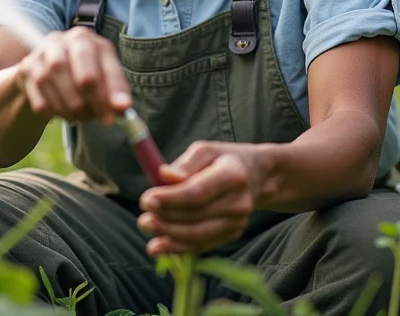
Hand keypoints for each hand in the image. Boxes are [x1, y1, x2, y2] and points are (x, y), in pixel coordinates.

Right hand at [15, 26, 131, 124]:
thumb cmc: (78, 76)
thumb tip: (123, 109)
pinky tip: (62, 113)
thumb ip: (113, 92)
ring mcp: (41, 52)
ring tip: (81, 117)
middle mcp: (63, 40)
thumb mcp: (100, 79)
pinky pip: (39, 96)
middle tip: (102, 119)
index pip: (104, 62)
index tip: (122, 110)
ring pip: (56, 80)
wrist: (40, 75)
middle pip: (80, 67)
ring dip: (72, 107)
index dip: (114, 88)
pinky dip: (54, 110)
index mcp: (86, 39)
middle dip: (94, 98)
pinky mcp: (26, 69)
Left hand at [137, 141, 262, 255]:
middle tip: (142, 219)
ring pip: (198, 235)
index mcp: (231, 175)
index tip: (146, 200)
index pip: (197, 192)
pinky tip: (160, 246)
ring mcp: (238, 222)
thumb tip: (165, 176)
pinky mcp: (233, 234)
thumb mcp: (205, 150)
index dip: (170, 199)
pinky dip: (180, 248)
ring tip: (148, 231)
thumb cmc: (222, 159)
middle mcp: (238, 202)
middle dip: (165, 220)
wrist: (256, 177)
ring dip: (169, 237)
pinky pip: (203, 244)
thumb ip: (184, 163)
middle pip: (196, 216)